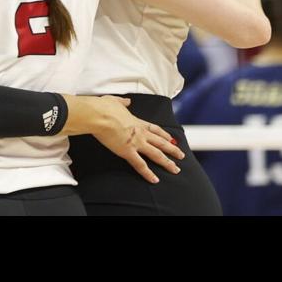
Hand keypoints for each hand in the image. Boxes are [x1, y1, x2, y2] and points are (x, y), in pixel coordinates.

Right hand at [68, 95, 183, 183]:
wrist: (99, 115)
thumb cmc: (104, 108)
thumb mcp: (115, 101)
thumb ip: (122, 102)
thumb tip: (126, 101)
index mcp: (137, 121)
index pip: (155, 129)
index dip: (165, 135)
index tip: (172, 139)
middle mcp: (140, 133)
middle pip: (161, 142)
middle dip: (172, 149)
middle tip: (181, 155)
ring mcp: (136, 143)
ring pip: (156, 154)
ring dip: (167, 162)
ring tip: (176, 169)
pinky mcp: (128, 152)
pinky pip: (140, 165)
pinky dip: (148, 174)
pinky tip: (155, 180)